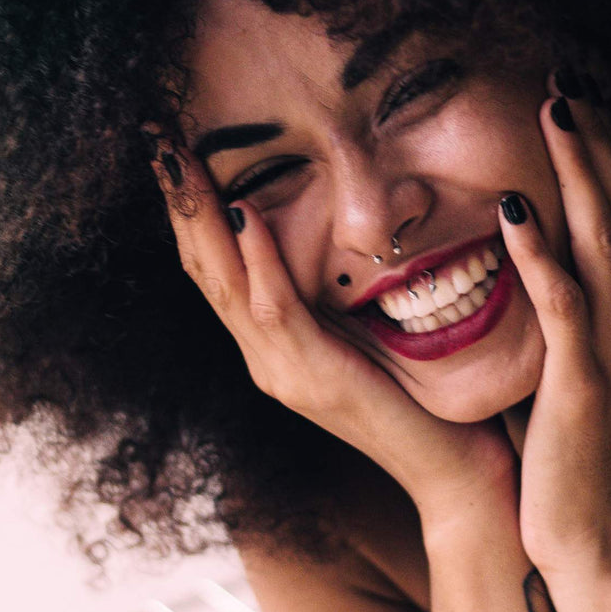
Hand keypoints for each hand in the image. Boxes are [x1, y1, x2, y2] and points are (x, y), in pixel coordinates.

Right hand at [149, 138, 515, 520]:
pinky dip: (258, 260)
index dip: (190, 211)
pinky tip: (247, 214)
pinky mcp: (314, 380)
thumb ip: (340, 296)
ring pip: (224, 285)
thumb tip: (333, 232)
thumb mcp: (370, 335)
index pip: (216, 269)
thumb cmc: (422, 398)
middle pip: (202, 270)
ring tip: (180, 159)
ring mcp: (283, 372)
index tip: (175, 150)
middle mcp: (265, 359)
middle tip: (156, 138)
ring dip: (201, 218)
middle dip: (178, 203)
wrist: (454, 473)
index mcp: (274, 346)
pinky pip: (276, 311)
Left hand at [497, 79, 610, 575]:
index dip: (609, 152)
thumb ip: (577, 309)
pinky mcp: (586, 379)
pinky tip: (515, 205)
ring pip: (605, 237)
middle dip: (599, 138)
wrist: (599, 537)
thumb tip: (537, 256)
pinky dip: (541, 250)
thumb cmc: (584, 450)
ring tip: (555, 107)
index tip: (583, 100)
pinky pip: (563, 301)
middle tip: (569, 76)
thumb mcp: (593, 365)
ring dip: (580, 169)